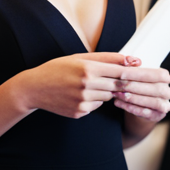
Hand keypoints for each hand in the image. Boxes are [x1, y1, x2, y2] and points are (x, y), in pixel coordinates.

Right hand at [17, 52, 142, 118]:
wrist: (35, 87)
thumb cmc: (58, 68)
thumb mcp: (80, 57)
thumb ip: (107, 58)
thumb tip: (133, 59)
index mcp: (88, 68)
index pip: (119, 71)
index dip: (129, 72)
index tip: (135, 72)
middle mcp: (87, 85)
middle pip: (116, 86)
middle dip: (117, 82)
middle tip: (110, 77)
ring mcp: (83, 101)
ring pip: (107, 97)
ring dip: (104, 91)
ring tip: (89, 84)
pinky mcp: (79, 112)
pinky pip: (96, 106)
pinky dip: (94, 100)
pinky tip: (80, 94)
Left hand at [112, 64, 169, 122]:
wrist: (140, 103)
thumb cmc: (137, 83)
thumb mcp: (134, 74)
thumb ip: (132, 66)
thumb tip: (128, 61)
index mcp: (164, 77)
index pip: (156, 74)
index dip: (140, 74)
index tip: (122, 73)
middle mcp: (167, 91)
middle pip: (155, 88)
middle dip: (134, 86)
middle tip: (117, 84)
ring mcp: (165, 105)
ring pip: (152, 102)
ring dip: (133, 98)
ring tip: (117, 94)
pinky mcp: (158, 116)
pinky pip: (146, 113)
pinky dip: (131, 107)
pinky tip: (118, 103)